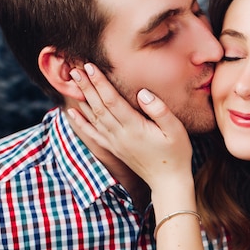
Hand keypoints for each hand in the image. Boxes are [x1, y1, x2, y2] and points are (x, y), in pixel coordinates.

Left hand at [68, 63, 192, 189]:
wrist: (168, 182)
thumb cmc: (176, 154)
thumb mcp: (176, 130)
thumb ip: (159, 110)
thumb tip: (143, 92)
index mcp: (134, 127)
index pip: (112, 100)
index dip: (100, 82)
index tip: (89, 66)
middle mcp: (120, 135)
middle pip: (99, 106)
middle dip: (86, 86)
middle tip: (74, 68)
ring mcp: (115, 143)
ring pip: (94, 117)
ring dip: (82, 99)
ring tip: (73, 82)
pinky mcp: (114, 149)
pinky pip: (93, 134)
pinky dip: (81, 122)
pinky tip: (72, 113)